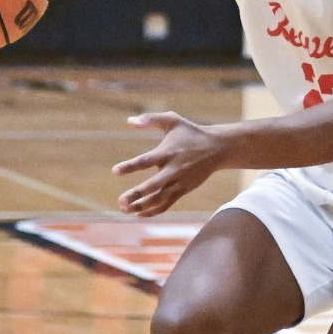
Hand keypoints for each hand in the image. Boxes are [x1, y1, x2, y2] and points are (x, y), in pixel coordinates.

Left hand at [112, 113, 227, 216]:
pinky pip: (167, 204)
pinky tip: (139, 213)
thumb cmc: (191, 132)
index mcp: (167, 152)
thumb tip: (128, 121)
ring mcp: (179, 181)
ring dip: (142, 206)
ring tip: (125, 209)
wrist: (217, 148)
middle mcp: (173, 169)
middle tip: (120, 201)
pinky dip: (154, 210)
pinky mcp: (184, 190)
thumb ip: (150, 119)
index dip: (130, 166)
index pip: (145, 161)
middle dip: (136, 194)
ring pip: (159, 198)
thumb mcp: (172, 120)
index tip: (115, 171)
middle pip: (152, 185)